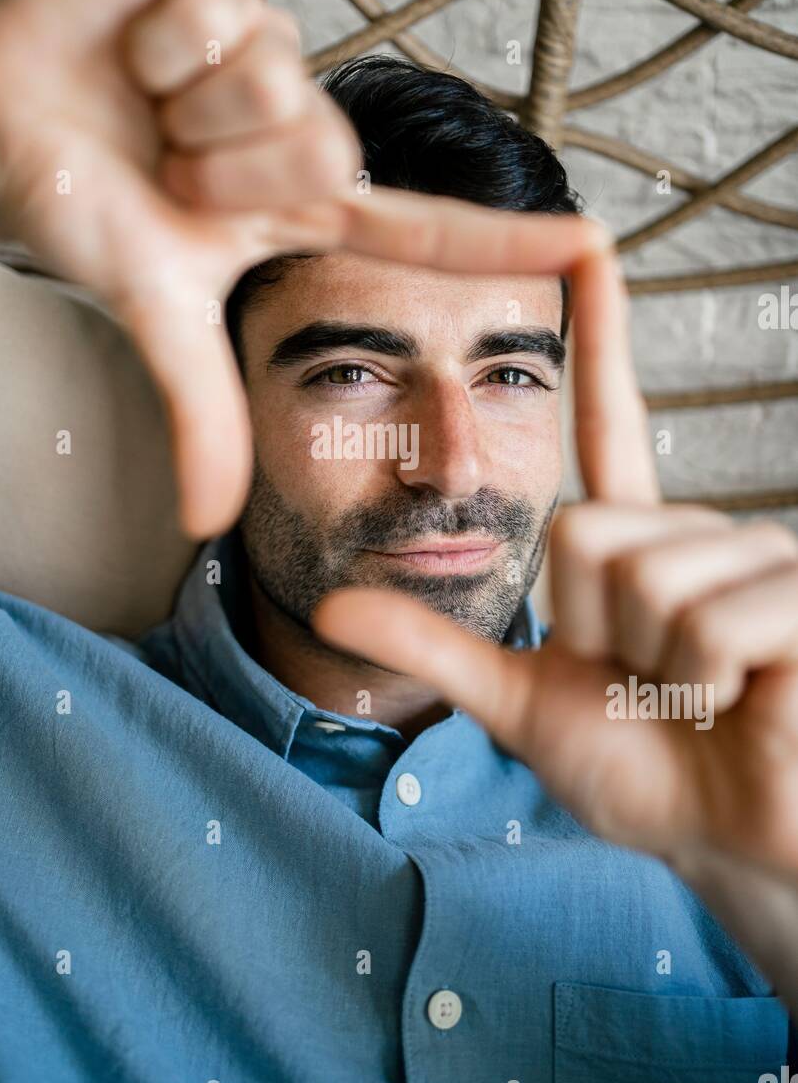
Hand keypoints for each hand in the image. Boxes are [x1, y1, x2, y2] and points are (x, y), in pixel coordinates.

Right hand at [0, 0, 602, 538]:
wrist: (2, 135)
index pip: (423, 231)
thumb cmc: (89, 214)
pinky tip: (139, 56)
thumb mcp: (161, 315)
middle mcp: (306, 131)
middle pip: (326, 154)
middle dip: (225, 178)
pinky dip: (163, 43)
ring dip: (189, 113)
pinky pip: (224, 10)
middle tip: (169, 173)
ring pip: (276, 81)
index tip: (590, 245)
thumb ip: (204, 412)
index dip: (503, 242)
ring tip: (151, 113)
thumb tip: (209, 527)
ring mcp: (272, 54)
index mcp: (306, 212)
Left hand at [313, 247, 797, 880]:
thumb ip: (435, 648)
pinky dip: (707, 684)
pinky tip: (741, 699)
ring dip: (654, 669)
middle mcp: (693, 528)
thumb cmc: (642, 769)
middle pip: (585, 534)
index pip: (610, 422)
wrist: (727, 838)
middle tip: (644, 680)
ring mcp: (753, 555)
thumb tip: (331, 606)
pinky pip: (710, 617)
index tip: (585, 244)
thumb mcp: (522, 704)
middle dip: (595, 632)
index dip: (600, 334)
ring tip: (694, 694)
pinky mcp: (797, 593)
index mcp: (633, 542)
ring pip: (643, 578)